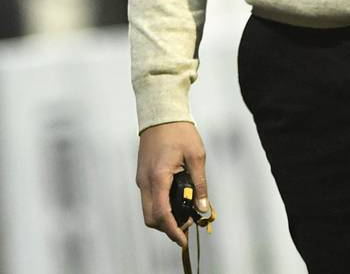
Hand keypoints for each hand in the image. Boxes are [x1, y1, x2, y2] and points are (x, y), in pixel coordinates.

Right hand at [136, 121, 208, 246]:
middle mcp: (145, 181)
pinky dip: (160, 205)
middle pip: (151, 218)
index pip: (161, 214)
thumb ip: (199, 183)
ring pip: (148, 209)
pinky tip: (175, 199)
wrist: (161, 112)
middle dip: (168, 226)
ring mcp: (141, 178)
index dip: (172, 231)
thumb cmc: (179, 131)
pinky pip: (148, 198)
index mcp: (158, 177)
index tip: (183, 240)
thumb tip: (203, 207)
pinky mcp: (142, 174)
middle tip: (188, 223)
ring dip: (164, 216)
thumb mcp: (196, 155)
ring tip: (185, 211)